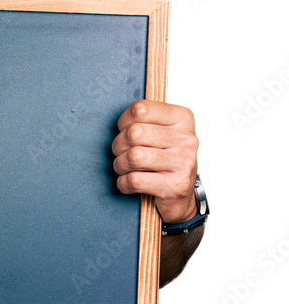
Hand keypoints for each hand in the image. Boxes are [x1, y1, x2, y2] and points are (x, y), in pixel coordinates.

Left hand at [111, 100, 198, 223]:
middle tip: (121, 153)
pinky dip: (123, 183)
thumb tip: (119, 123)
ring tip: (124, 168)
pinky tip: (129, 182)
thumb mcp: (160, 131)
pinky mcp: (176, 186)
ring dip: (120, 165)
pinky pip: (134, 180)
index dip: (123, 121)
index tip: (125, 131)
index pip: (140, 109)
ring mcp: (183, 163)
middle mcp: (186, 139)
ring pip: (133, 157)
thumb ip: (142, 120)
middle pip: (133, 133)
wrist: (181, 194)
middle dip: (118, 145)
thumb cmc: (164, 158)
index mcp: (182, 118)